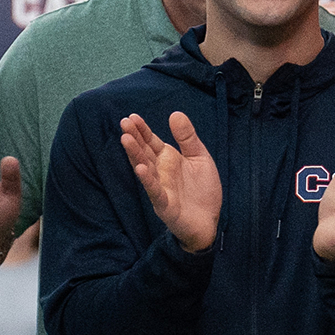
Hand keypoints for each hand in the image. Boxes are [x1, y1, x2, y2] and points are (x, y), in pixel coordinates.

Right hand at [120, 112, 221, 252]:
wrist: (210, 220)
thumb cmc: (203, 190)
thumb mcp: (200, 157)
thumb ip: (187, 138)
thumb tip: (175, 113)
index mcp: (168, 159)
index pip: (151, 141)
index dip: (142, 130)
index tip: (132, 117)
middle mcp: (160, 171)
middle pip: (144, 152)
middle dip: (134, 138)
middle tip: (124, 123)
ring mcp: (160, 187)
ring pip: (145, 168)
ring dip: (135, 155)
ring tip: (126, 140)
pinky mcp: (164, 204)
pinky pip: (154, 190)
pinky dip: (148, 180)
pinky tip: (141, 168)